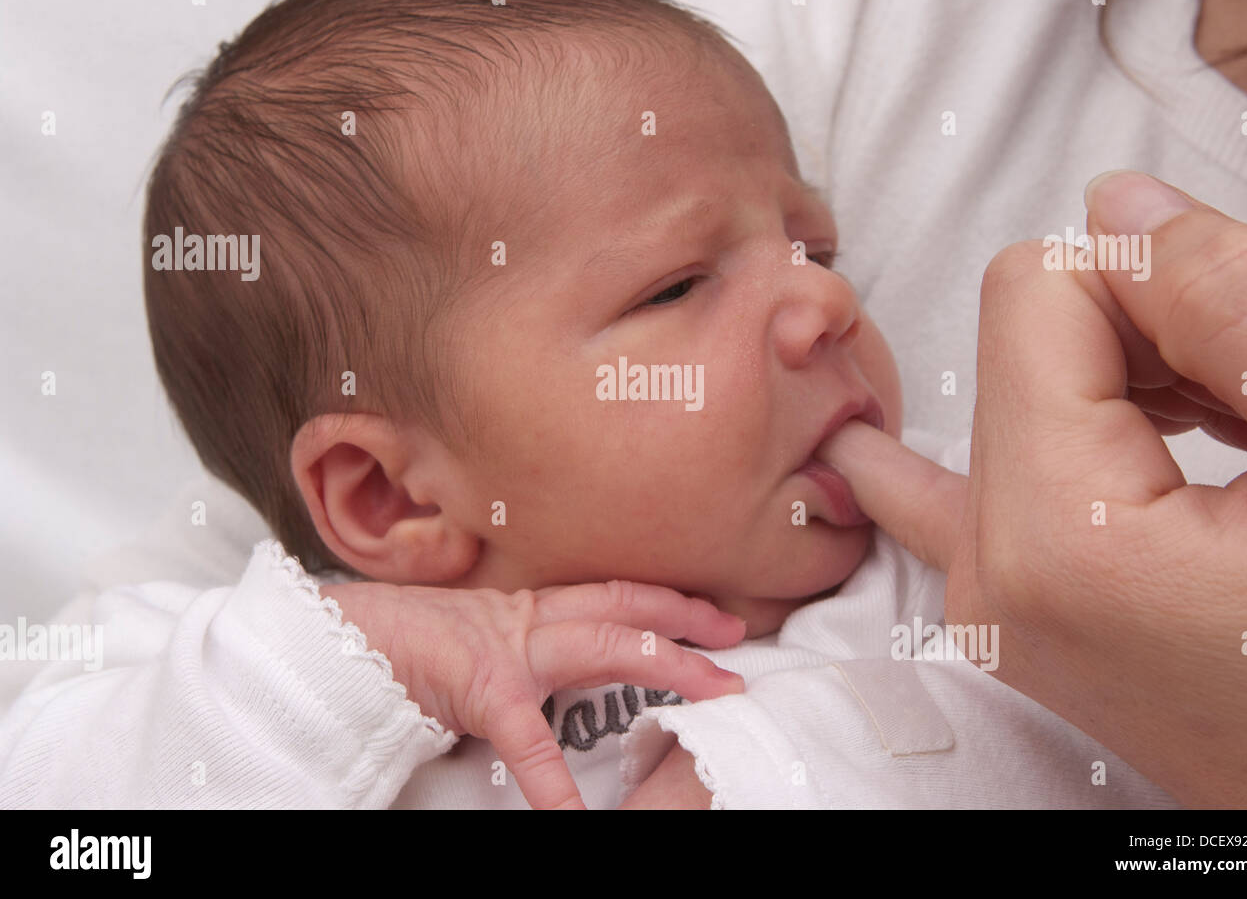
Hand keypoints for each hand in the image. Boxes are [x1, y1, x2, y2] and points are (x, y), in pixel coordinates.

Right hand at [319, 578, 746, 808]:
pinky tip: (576, 819)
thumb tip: (562, 679)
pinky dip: (554, 783)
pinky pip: (529, 740)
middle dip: (687, 621)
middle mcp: (525, 620)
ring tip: (713, 688)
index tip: (716, 616)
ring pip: (602, 643)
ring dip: (664, 663)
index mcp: (526, 612)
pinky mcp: (480, 688)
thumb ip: (523, 656)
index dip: (669, 602)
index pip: (613, 596)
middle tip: (740, 640)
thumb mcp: (475, 644)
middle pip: (623, 608)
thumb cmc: (400, 646)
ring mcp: (506, 650)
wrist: (338, 642)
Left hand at [817, 171, 1246, 805]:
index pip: (1032, 290)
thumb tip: (1117, 201)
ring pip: (1024, 389)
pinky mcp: (1013, 606)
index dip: (1161, 287)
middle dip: (1150, 342)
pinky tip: (1163, 435)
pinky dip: (1091, 430)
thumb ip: (1238, 309)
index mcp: (1061, 539)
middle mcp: (990, 574)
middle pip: (1021, 339)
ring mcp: (991, 599)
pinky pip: (992, 467)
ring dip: (1139, 388)